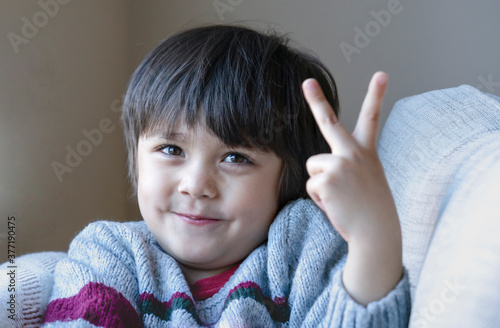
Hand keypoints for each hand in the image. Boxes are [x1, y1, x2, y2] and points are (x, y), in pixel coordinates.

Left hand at [302, 72, 402, 303]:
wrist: (377, 232)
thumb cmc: (371, 209)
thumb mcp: (368, 180)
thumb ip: (348, 166)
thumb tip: (320, 169)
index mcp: (366, 152)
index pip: (371, 118)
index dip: (376, 95)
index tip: (381, 74)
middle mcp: (353, 153)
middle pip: (329, 121)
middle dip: (317, 100)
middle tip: (307, 82)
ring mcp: (340, 164)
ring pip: (313, 167)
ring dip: (321, 185)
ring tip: (340, 198)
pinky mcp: (326, 179)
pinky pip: (311, 185)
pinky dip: (319, 199)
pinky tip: (336, 205)